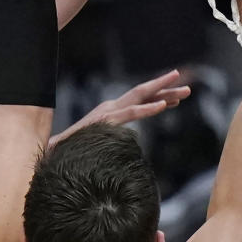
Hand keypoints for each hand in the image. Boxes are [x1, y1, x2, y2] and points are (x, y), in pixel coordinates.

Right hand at [55, 71, 190, 142]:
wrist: (54, 154)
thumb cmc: (68, 150)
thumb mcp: (86, 145)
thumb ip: (96, 145)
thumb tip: (100, 156)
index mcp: (108, 113)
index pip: (136, 103)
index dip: (155, 100)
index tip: (174, 99)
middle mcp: (111, 108)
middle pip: (142, 95)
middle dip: (166, 88)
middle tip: (188, 86)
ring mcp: (110, 112)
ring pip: (141, 98)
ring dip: (164, 93)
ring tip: (185, 90)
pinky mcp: (108, 119)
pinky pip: (132, 112)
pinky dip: (148, 108)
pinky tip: (164, 104)